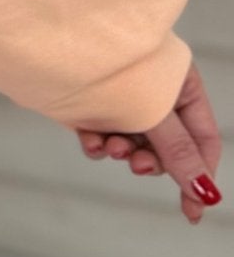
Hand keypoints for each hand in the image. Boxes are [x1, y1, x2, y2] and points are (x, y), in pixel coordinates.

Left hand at [74, 59, 222, 224]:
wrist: (50, 44)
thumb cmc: (112, 67)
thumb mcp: (153, 114)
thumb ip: (178, 153)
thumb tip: (207, 194)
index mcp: (181, 85)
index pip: (202, 139)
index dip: (201, 175)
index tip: (194, 212)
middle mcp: (155, 93)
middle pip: (167, 146)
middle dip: (152, 160)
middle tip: (136, 166)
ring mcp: (123, 100)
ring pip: (133, 144)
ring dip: (123, 151)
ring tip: (111, 146)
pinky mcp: (92, 107)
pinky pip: (103, 137)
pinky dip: (98, 144)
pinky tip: (89, 141)